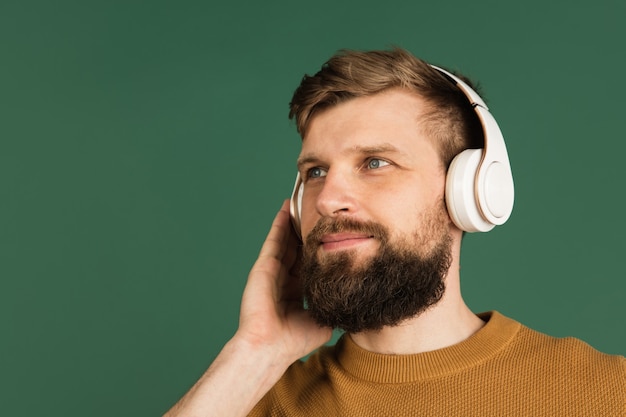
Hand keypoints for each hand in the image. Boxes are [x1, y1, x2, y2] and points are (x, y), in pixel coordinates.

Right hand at [163, 201, 330, 416]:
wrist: (272, 346)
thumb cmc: (295, 340)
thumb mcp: (322, 321)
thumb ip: (333, 307)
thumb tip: (351, 301)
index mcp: (299, 290)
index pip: (312, 262)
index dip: (322, 247)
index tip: (335, 232)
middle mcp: (286, 277)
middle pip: (299, 246)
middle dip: (309, 229)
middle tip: (321, 210)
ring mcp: (274, 270)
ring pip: (287, 239)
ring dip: (295, 221)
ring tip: (304, 201)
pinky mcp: (265, 265)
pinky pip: (275, 238)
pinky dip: (280, 222)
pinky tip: (287, 207)